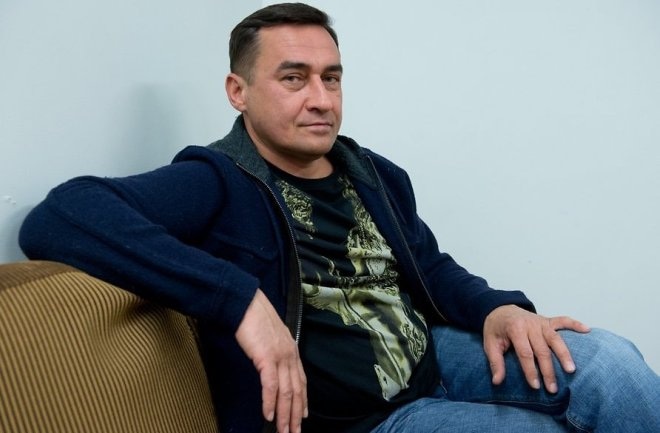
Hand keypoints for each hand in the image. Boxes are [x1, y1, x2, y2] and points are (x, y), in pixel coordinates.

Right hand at [235, 289, 306, 432]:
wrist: (245, 303)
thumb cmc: (253, 318)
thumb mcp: (270, 337)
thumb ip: (274, 351)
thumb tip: (271, 365)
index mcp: (291, 350)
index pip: (301, 381)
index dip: (302, 400)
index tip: (302, 416)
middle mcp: (290, 354)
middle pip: (296, 391)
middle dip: (295, 415)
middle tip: (294, 432)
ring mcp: (280, 356)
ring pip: (286, 392)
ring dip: (284, 415)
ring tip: (283, 431)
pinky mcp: (266, 357)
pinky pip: (270, 385)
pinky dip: (270, 402)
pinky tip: (268, 415)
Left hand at [483, 304, 589, 392]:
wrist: (499, 309)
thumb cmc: (496, 329)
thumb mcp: (489, 344)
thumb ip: (495, 362)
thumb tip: (497, 381)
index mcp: (515, 329)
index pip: (525, 353)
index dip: (530, 370)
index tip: (535, 386)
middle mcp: (530, 324)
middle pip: (542, 350)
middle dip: (548, 370)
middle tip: (552, 388)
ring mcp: (541, 321)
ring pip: (555, 338)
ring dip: (564, 354)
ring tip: (571, 370)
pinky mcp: (548, 320)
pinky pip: (563, 320)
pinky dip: (575, 324)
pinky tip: (587, 330)